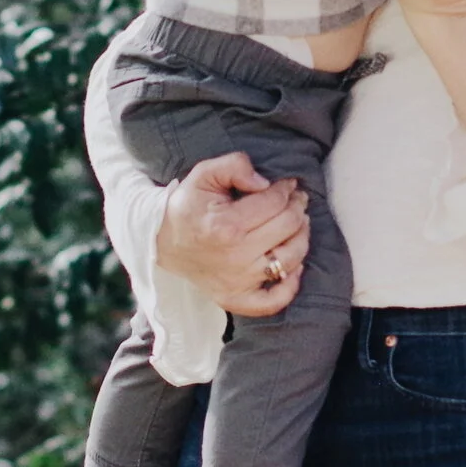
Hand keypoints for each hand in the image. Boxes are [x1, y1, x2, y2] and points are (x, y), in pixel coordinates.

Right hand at [154, 151, 309, 316]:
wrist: (163, 243)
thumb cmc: (188, 207)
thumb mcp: (203, 175)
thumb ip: (234, 166)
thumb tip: (264, 181)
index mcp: (226, 225)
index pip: (275, 202)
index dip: (287, 189)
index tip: (288, 184)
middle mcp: (235, 256)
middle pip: (288, 227)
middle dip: (298, 208)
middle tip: (297, 200)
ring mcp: (238, 282)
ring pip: (291, 259)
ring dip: (302, 238)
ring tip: (298, 224)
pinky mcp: (237, 299)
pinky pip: (275, 301)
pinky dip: (291, 285)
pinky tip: (295, 265)